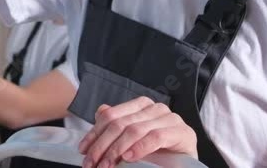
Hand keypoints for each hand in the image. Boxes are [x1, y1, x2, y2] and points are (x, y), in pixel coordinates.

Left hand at [78, 97, 197, 167]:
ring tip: (107, 165)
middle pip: (120, 124)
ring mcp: (170, 118)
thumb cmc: (157, 153)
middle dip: (102, 146)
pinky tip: (129, 158)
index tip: (83, 150)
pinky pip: (156, 137)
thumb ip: (116, 125)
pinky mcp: (182, 132)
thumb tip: (100, 112)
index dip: (94, 133)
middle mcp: (155, 108)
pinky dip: (140, 148)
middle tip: (92, 163)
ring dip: (117, 150)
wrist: (182, 165)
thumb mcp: (131, 141)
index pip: (110, 116)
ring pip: (135, 130)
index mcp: (140, 105)